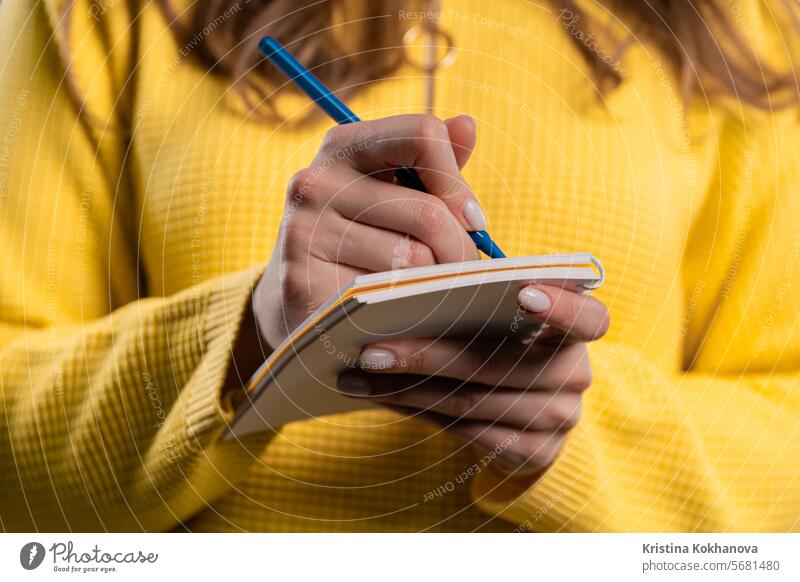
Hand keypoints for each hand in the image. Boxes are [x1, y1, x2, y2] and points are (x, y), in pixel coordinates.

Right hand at [252, 114, 484, 349]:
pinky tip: (398, 311)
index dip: (458, 182)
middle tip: (467, 270)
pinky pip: (386, 296)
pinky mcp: (302, 282)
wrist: (294, 298)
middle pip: (428, 212)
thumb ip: (429, 161)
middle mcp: (316, 181)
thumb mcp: (390, 191)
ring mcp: (304, 232)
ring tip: (433, 290)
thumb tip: (467, 125)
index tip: (471, 219)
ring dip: (437, 282)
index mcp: (343, 146)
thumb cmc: (359, 237)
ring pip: (412, 259)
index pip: (423, 135)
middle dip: (460, 248)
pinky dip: (405, 308)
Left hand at [338, 284, 609, 482]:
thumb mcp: (505, 318)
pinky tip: (382, 397)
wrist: (530, 411)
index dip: (562, 308)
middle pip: (498, 365)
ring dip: (406, 388)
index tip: (522, 293)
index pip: (590, 319)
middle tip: (371, 350)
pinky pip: (463, 430)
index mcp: (576, 332)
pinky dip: (416, 410)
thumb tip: (408, 288)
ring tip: (360, 376)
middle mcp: (574, 377)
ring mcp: (557, 420)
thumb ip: (480, 298)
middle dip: (427, 355)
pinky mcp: (532, 453)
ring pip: (470, 402)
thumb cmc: (507, 343)